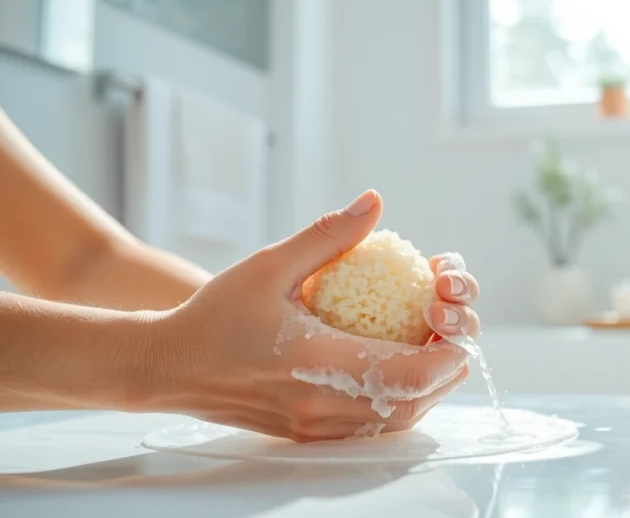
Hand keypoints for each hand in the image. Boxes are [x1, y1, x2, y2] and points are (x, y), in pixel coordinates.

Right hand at [141, 190, 477, 441]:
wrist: (168, 366)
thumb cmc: (216, 314)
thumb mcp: (269, 265)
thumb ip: (328, 236)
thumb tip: (375, 202)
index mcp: (315, 363)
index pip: (405, 374)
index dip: (444, 355)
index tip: (454, 326)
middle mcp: (319, 405)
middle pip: (410, 404)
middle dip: (444, 373)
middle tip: (454, 337)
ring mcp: (313, 426)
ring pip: (392, 423)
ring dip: (425, 391)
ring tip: (437, 354)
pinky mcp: (305, 434)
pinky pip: (368, 429)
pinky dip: (395, 405)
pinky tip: (397, 374)